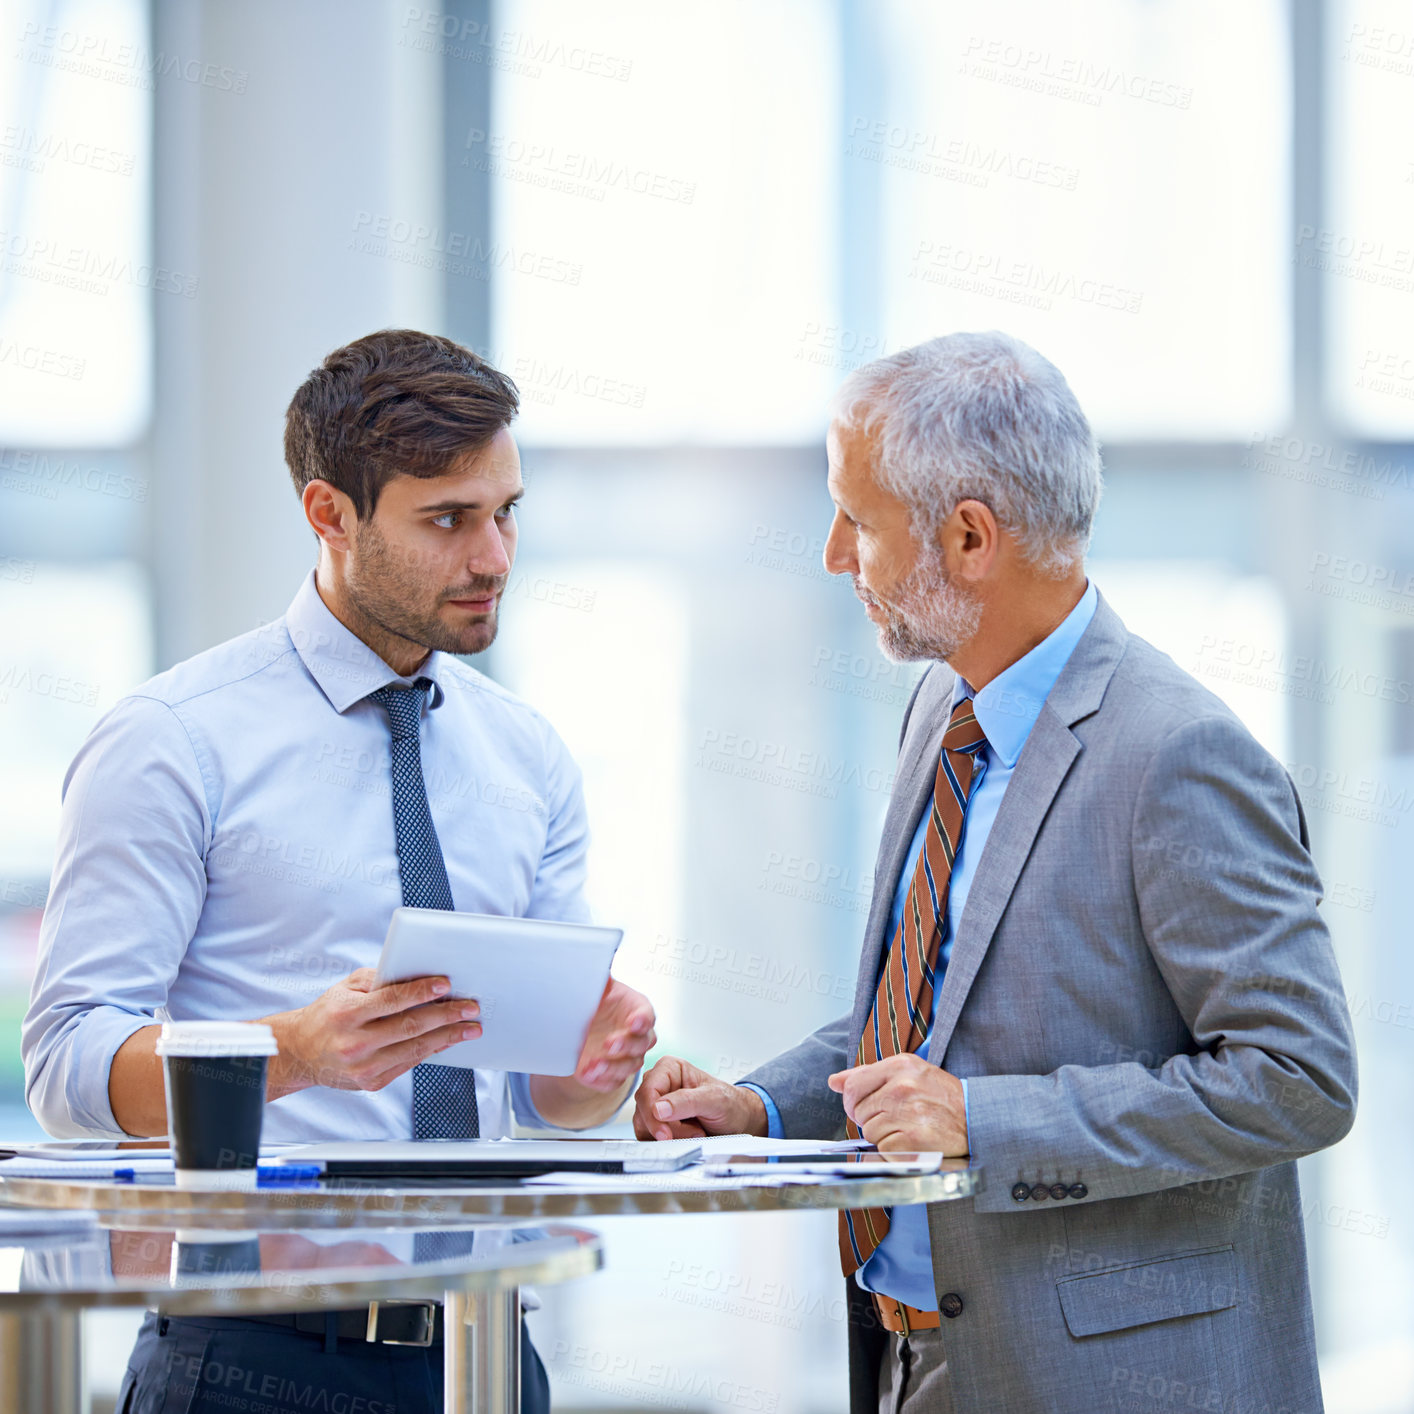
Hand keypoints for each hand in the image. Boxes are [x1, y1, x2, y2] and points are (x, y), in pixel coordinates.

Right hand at [265, 968, 481, 1097]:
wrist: (300, 1052)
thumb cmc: (329, 1014)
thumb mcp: (346, 988)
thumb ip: (379, 979)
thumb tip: (416, 975)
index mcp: (346, 1014)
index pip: (391, 1000)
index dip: (421, 991)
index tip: (446, 984)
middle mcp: (354, 1042)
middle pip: (409, 1027)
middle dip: (446, 1016)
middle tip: (470, 1007)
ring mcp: (363, 1067)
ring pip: (414, 1049)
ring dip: (447, 1037)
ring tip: (469, 1027)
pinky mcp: (371, 1083)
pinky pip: (409, 1063)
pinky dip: (431, 1050)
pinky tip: (447, 1040)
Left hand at [571, 979, 656, 1092]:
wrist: (582, 1026)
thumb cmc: (597, 1002)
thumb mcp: (598, 987)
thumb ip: (599, 978)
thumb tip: (591, 958)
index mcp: (636, 1010)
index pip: (647, 1015)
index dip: (643, 1020)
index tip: (635, 1022)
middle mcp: (635, 1035)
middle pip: (641, 1043)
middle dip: (626, 1045)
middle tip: (609, 1044)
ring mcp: (625, 1057)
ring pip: (629, 1066)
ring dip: (612, 1068)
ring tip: (593, 1066)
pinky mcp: (611, 1074)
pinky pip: (612, 1082)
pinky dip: (601, 1081)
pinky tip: (588, 1076)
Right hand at [633, 1056, 767, 1140]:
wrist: (739, 1120)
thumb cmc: (730, 1103)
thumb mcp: (714, 1100)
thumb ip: (687, 1101)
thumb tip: (658, 1108)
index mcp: (669, 1068)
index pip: (647, 1091)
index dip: (652, 1115)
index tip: (665, 1134)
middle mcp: (659, 1084)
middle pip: (644, 1111)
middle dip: (667, 1128)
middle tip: (694, 1132)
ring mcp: (656, 1104)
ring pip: (644, 1127)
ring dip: (671, 1137)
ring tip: (696, 1132)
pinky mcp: (657, 1123)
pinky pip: (650, 1137)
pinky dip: (669, 1143)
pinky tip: (689, 1137)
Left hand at [827, 1054, 967, 1155]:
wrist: (977, 1118)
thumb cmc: (942, 1096)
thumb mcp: (909, 1072)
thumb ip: (869, 1075)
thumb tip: (834, 1081)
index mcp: (899, 1066)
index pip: (852, 1085)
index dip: (854, 1101)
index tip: (867, 1107)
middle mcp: (902, 1087)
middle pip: (858, 1111)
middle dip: (871, 1119)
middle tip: (897, 1118)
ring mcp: (907, 1114)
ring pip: (869, 1132)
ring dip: (884, 1136)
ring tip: (908, 1128)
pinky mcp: (912, 1141)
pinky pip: (883, 1149)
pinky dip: (894, 1150)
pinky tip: (913, 1142)